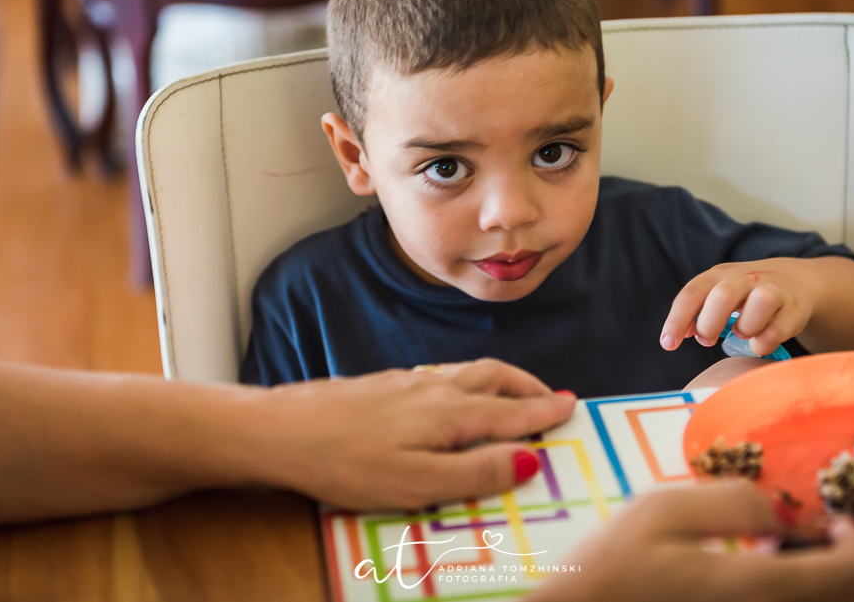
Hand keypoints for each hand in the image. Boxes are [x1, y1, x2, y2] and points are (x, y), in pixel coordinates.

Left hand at [260, 358, 575, 509]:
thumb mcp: (417, 482)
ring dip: (501, 380)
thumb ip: (475, 471)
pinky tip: (455, 396)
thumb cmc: (346, 463)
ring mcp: (406, 381)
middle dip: (528, 386)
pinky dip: (469, 382)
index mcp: (449, 413)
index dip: (543, 412)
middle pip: (494, 376)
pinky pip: (442, 376)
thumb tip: (528, 457)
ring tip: (514, 393)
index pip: (510, 411)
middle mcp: (433, 388)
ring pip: (468, 372)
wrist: (282, 430)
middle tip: (553, 398)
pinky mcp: (383, 384)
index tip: (571, 408)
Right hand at [528, 480, 853, 601]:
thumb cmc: (609, 570)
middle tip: (805, 536)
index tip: (835, 519)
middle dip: (839, 564)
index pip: (847, 573)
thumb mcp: (662, 511)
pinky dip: (791, 601)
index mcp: (756, 590)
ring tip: (777, 560)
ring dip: (817, 587)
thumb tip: (783, 511)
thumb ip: (732, 501)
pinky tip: (753, 584)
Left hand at [660, 259, 813, 356]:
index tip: (668, 344)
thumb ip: (695, 312)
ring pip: (761, 302)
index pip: (692, 294)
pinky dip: (763, 342)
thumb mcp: (717, 294)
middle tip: (707, 340)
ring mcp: (772, 290)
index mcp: (719, 275)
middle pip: (723, 296)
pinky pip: (778, 329)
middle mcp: (745, 278)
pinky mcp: (793, 308)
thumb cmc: (744, 294)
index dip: (677, 320)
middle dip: (709, 324)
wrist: (793, 281)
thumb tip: (673, 338)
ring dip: (745, 327)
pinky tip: (759, 342)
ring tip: (741, 333)